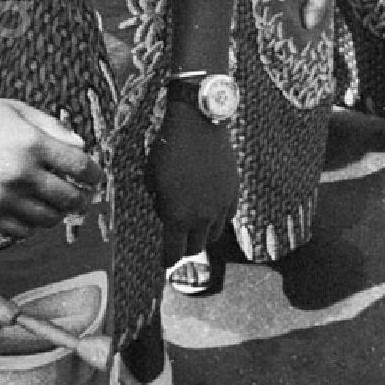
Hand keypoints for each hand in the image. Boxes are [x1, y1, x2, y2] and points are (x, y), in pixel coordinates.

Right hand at [0, 95, 102, 237]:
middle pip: (69, 198)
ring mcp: (3, 196)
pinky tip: (30, 212)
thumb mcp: (18, 109)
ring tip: (55, 205)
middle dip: (81, 198)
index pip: (80, 167)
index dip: (94, 174)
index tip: (96, 177)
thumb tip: (82, 148)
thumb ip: (53, 127)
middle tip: (81, 197)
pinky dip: (32, 225)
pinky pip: (21, 231)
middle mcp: (21, 173)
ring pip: (48, 219)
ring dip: (57, 213)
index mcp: (32, 143)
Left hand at [146, 92, 237, 261]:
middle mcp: (201, 217)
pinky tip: (209, 212)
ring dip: (202, 235)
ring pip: (212, 235)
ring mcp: (220, 206)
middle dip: (184, 248)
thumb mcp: (151, 176)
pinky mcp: (233, 192)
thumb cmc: (167, 147)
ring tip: (193, 229)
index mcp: (177, 216)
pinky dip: (217, 219)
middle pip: (194, 247)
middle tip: (177, 245)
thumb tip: (161, 210)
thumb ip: (157, 201)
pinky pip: (226, 216)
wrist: (198, 123)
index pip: (173, 251)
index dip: (167, 259)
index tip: (163, 261)